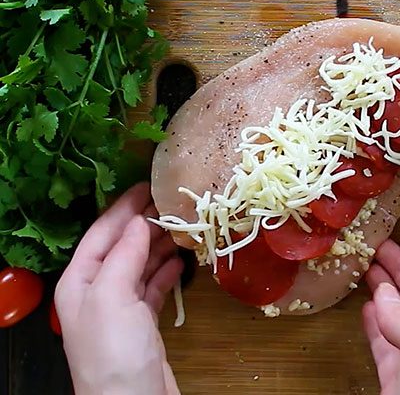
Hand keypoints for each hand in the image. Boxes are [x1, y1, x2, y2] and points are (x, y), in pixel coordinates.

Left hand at [55, 183, 183, 394]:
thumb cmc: (114, 352)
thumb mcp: (112, 296)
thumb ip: (124, 255)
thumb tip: (140, 221)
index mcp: (80, 281)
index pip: (102, 232)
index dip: (125, 206)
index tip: (150, 183)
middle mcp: (97, 290)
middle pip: (122, 245)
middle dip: (146, 222)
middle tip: (176, 200)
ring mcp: (120, 307)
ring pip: (140, 263)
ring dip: (160, 243)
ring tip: (184, 223)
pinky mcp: (143, 322)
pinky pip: (154, 285)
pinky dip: (168, 269)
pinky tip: (183, 258)